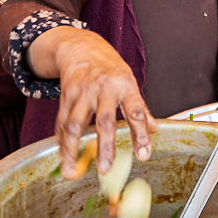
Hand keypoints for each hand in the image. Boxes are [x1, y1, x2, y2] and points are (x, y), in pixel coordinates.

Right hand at [26, 27, 155, 177]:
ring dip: (73, 149)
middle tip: (105, 169)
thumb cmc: (109, 68)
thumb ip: (140, 108)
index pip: (135, 112)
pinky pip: (62, 121)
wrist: (82, 47)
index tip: (144, 155)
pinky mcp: (66, 94)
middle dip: (105, 147)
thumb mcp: (129, 81)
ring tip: (73, 170)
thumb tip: (155, 130)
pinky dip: (62, 140)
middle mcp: (104, 88)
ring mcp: (83, 91)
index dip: (141, 134)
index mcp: (125, 85)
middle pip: (105, 121)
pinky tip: (64, 155)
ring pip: (76, 123)